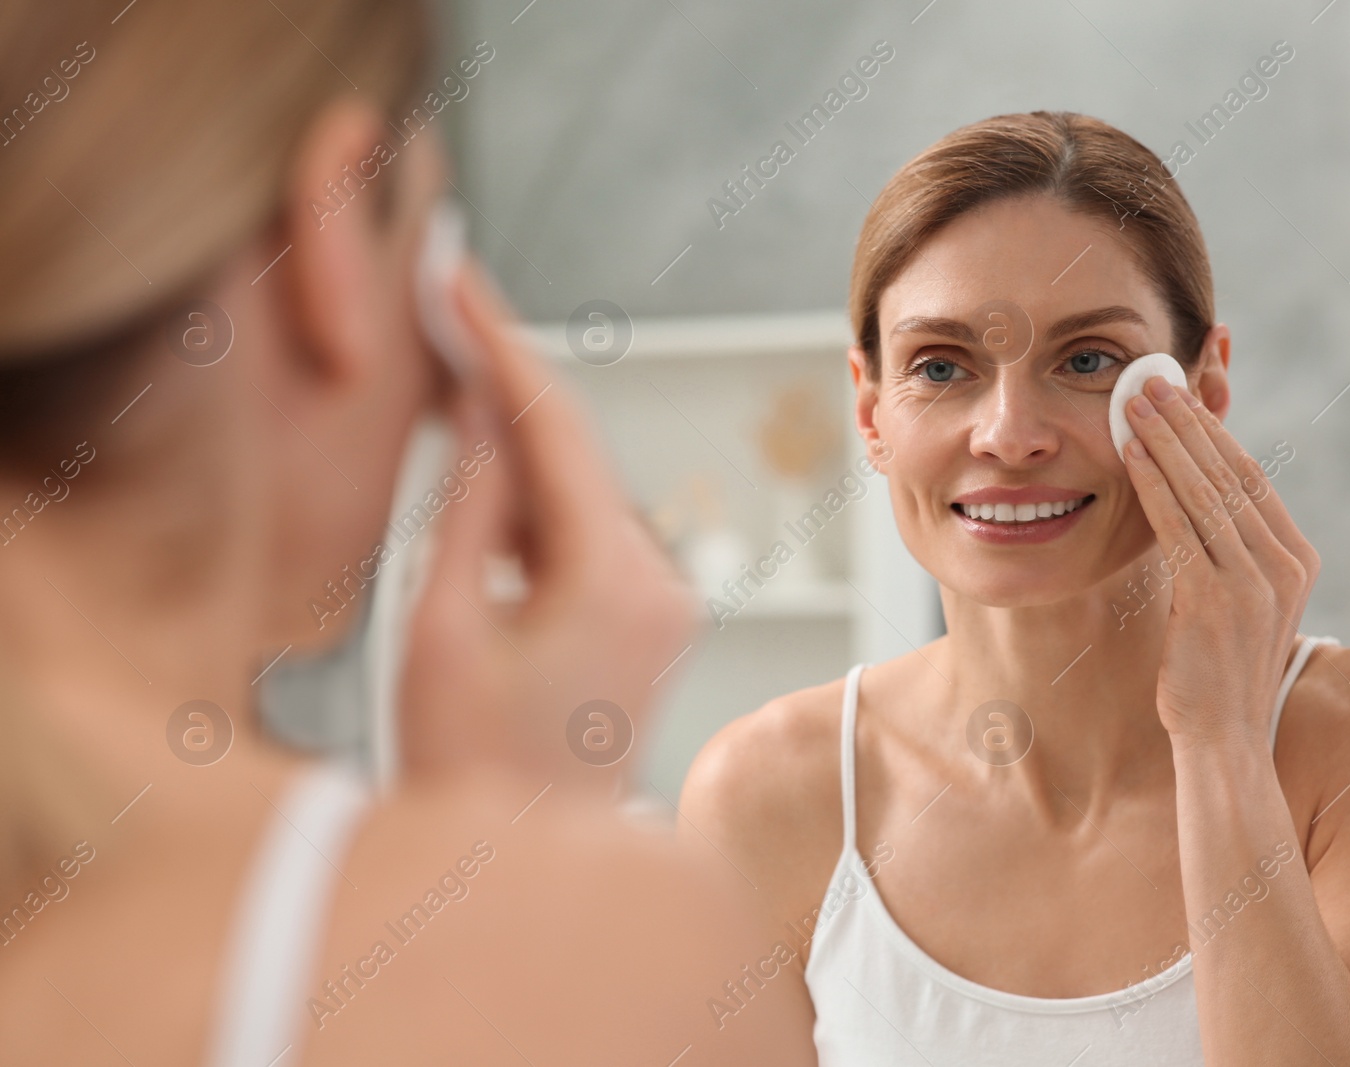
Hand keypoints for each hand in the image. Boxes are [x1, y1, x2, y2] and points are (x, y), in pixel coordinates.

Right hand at [400, 260, 697, 784]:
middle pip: (576, 448)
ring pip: (582, 484)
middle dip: (506, 382)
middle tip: (441, 310)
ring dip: (519, 438)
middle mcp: (661, 580)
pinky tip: (484, 468)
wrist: (528, 861)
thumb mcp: (440, 628)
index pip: (555, 427)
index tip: (454, 276)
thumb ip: (466, 509)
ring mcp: (665, 600)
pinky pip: (589, 528)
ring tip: (447, 380)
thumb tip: (478, 416)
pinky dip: (537, 496)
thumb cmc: (471, 767)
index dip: (498, 343)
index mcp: (615, 581)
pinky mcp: (651, 616)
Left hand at [1121, 376, 1319, 747]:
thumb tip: (1196, 502)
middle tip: (1152, 381)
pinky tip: (1131, 454)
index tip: (1183, 396)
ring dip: (1166, 441)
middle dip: (1187, 422)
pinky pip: (1179, 527)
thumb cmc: (1217, 672)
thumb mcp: (1236, 602)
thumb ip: (1229, 553)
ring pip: (1204, 492)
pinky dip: (1154, 484)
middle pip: (1230, 474)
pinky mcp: (1217, 600)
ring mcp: (1256, 583)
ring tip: (1135, 402)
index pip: (1252, 478)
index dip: (1213, 432)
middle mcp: (1285, 565)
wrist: (1224, 740)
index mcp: (1297, 560)